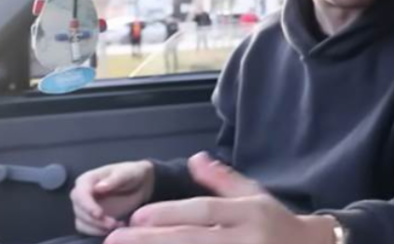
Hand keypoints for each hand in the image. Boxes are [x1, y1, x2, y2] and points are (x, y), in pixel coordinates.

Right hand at [70, 160, 154, 235]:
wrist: (139, 184)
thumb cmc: (131, 174)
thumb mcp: (126, 173)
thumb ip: (114, 180)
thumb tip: (98, 188)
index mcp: (86, 180)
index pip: (80, 194)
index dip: (87, 206)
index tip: (99, 214)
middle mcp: (81, 194)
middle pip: (80, 211)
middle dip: (95, 220)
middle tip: (114, 224)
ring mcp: (85, 207)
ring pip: (82, 222)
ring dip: (97, 228)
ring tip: (117, 225)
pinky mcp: (91, 218)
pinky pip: (88, 229)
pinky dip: (99, 231)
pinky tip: (115, 228)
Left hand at [105, 152, 335, 243]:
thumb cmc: (277, 223)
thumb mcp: (256, 195)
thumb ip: (224, 180)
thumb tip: (195, 159)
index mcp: (251, 213)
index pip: (205, 212)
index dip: (170, 213)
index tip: (137, 217)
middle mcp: (248, 239)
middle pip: (193, 240)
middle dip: (152, 240)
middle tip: (116, 239)